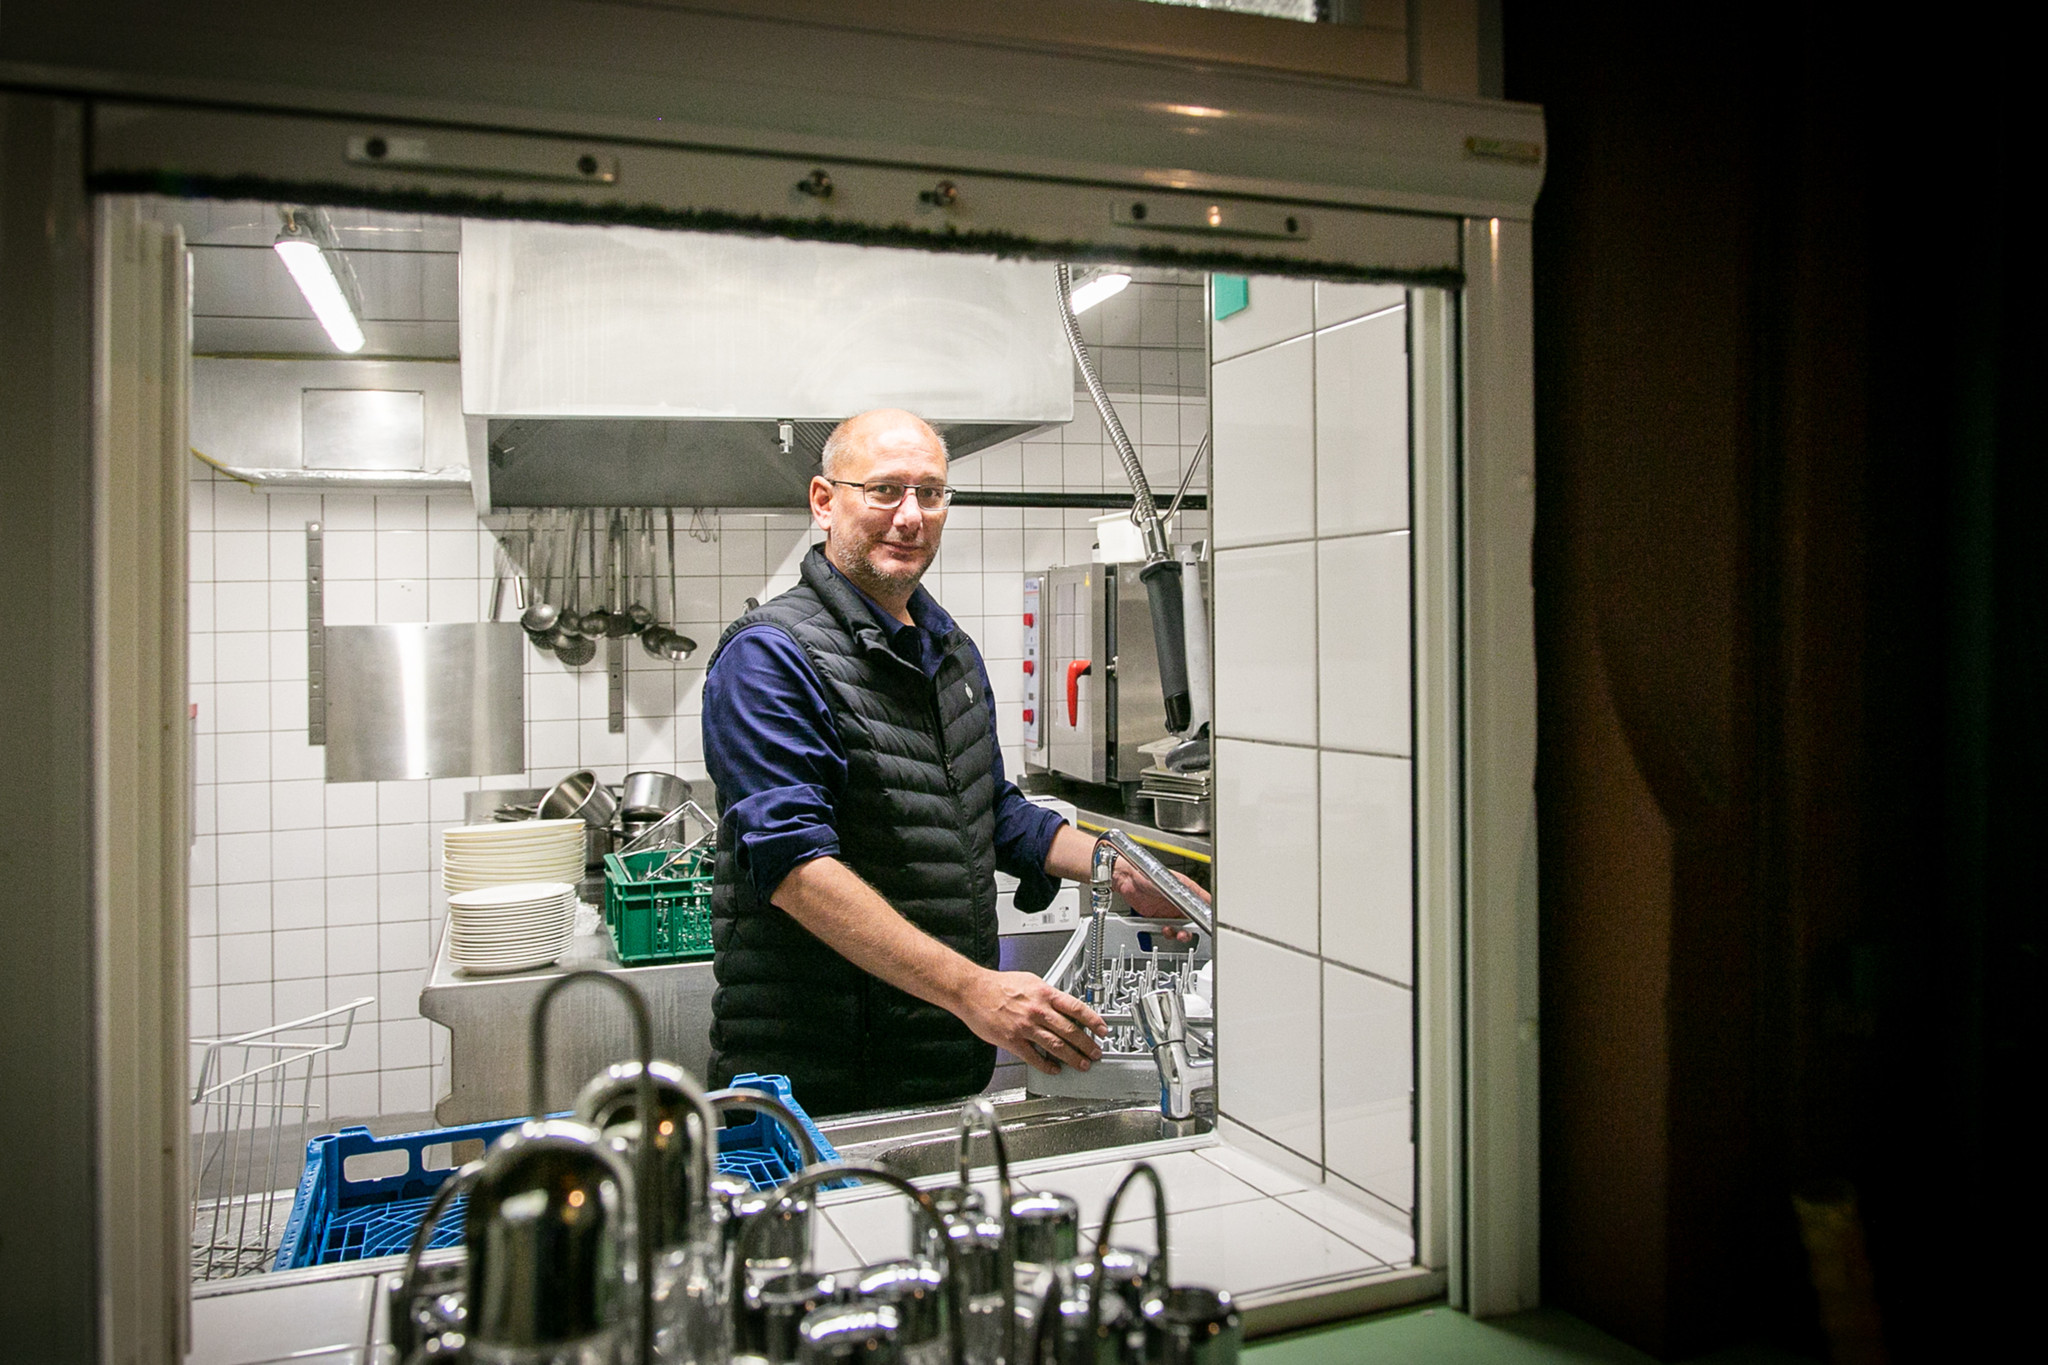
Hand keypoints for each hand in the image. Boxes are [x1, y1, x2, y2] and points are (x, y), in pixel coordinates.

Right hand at [958, 970, 1107, 1074]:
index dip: (1093, 1020)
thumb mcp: (1030, 981)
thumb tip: (1063, 1006)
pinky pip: (1034, 1057)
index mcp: (1044, 994)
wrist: (973, 991)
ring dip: (1072, 1058)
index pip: (1077, 1008)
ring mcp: (1026, 1027)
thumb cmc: (999, 985)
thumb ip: (1048, 995)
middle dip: (1087, 1045)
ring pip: (1056, 1046)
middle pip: (1070, 1031)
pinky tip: (1054, 1069)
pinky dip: (1047, 1065)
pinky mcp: (1013, 1041)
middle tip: (1095, 1053)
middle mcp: (1038, 1010)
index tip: (1102, 1029)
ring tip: (1081, 1064)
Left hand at [1113, 861, 1209, 942]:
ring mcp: (1170, 910)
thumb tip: (1199, 905)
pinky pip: (1169, 929)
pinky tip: (1165, 930)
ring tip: (1176, 933)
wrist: (1127, 880)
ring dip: (1181, 933)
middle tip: (1190, 932)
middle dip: (1194, 929)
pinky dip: (1169, 933)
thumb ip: (1185, 895)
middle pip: (1195, 919)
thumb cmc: (1147, 874)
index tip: (1211, 924)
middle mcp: (1180, 901)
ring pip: (1182, 927)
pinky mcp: (1159, 918)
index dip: (1209, 915)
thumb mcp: (1170, 884)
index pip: (1204, 903)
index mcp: (1187, 890)